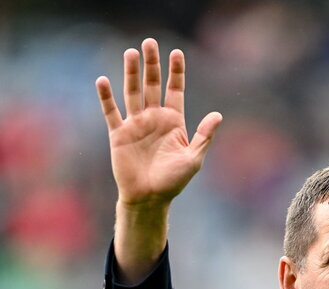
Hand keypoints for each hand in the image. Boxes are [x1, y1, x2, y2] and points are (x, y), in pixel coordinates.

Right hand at [96, 38, 221, 208]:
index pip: (175, 90)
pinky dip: (106, 97)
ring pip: (132, 92)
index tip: (177, 52)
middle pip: (152, 85)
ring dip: (131, 73)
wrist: (149, 199)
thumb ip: (204, 136)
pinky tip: (103, 81)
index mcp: (173, 122)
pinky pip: (111, 112)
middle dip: (152, 64)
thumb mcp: (193, 159)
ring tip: (130, 53)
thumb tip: (218, 115)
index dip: (176, 72)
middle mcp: (154, 118)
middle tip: (150, 42)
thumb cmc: (173, 182)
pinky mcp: (119, 134)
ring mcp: (136, 124)